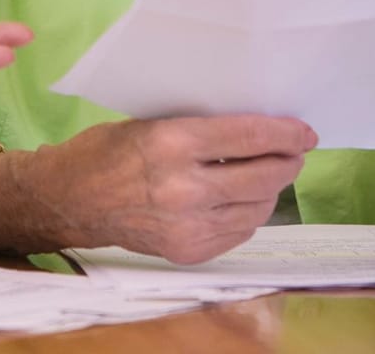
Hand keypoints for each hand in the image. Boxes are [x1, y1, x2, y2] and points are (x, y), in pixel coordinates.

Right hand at [33, 115, 315, 263]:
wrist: (70, 199)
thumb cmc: (107, 150)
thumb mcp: (152, 123)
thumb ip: (202, 129)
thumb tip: (257, 131)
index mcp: (172, 144)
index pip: (249, 137)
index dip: (286, 133)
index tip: (305, 131)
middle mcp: (184, 188)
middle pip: (263, 175)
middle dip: (288, 161)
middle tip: (294, 152)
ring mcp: (187, 225)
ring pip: (258, 207)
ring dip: (271, 189)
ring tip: (270, 174)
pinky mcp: (187, 250)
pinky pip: (239, 231)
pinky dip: (249, 213)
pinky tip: (242, 199)